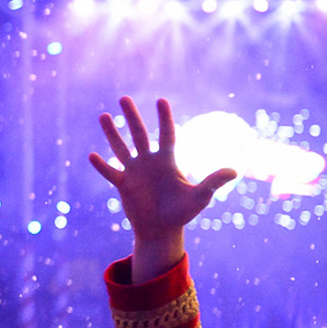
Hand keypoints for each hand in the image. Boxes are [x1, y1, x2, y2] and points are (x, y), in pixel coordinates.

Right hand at [88, 96, 237, 281]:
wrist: (161, 230)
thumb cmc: (182, 212)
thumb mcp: (200, 197)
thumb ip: (213, 182)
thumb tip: (235, 171)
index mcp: (167, 161)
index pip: (167, 135)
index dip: (164, 118)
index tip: (161, 100)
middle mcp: (149, 162)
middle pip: (139, 134)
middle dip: (132, 116)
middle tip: (124, 98)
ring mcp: (134, 172)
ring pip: (121, 148)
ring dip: (112, 133)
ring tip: (103, 116)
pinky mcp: (122, 185)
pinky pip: (110, 172)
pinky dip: (101, 165)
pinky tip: (91, 155)